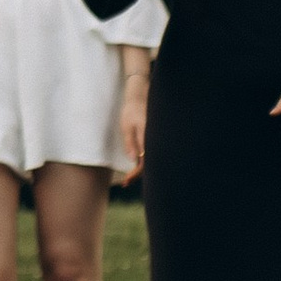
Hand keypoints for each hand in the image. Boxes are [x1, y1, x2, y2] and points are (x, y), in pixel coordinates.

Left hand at [118, 59, 148, 176]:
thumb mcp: (127, 126)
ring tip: (128, 179)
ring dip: (140, 170)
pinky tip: (135, 166)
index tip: (126, 180)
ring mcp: (155, 140)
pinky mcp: (153, 139)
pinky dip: (143, 162)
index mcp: (149, 136)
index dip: (136, 173)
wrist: (139, 97)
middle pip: (150, 164)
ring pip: (151, 160)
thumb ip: (131, 142)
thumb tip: (134, 159)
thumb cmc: (131, 110)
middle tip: (125, 183)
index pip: (145, 161)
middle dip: (138, 175)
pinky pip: (150, 154)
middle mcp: (155, 140)